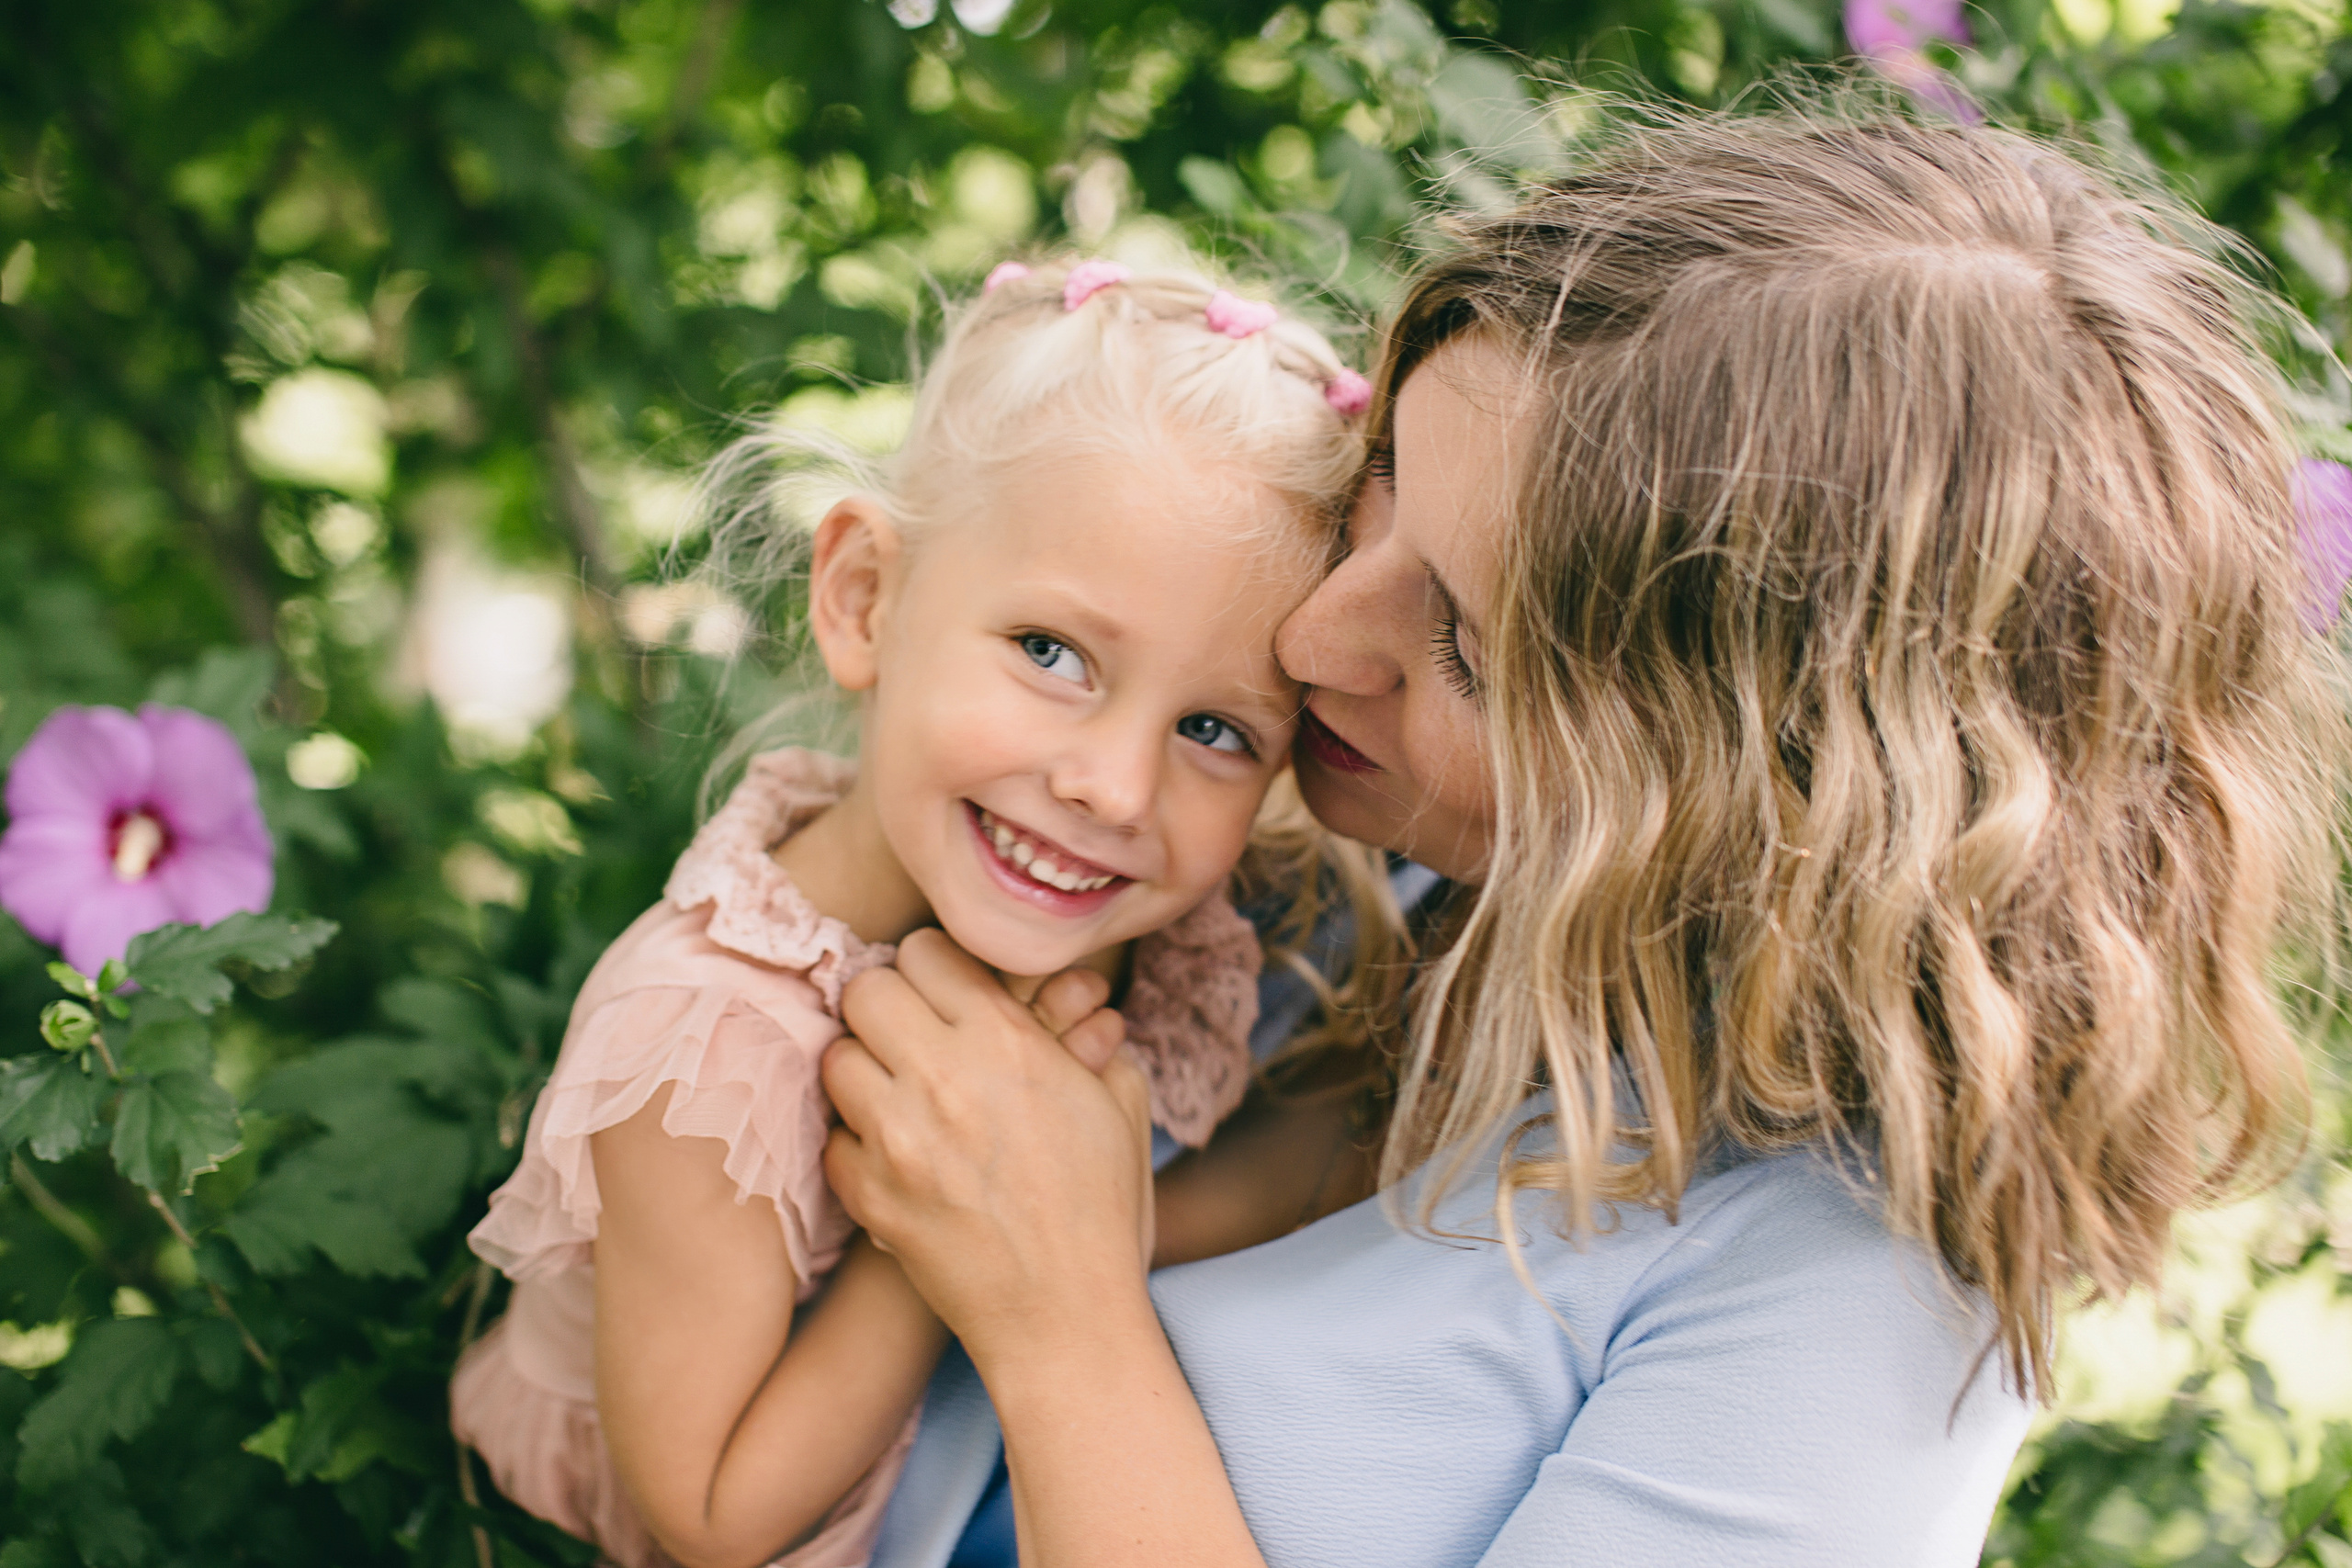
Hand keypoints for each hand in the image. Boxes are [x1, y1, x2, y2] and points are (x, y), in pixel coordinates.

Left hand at [822, 930, 1155, 1361]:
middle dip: (890, 1006)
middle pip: (865, 991)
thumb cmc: (1105, 1206)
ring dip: (866, 1068)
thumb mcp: (1118, 1099)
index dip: (937, 968)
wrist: (1068, 1316)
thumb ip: (1081, 1034)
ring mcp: (897, 1138)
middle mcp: (941, 1077)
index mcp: (1006, 1041)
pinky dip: (858, 1141)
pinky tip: (897, 1155)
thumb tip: (1057, 1000)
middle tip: (915, 1036)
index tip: (948, 993)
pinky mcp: (870, 1194)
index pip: (925, 951)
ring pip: (836, 1058)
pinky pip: (832, 1136)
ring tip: (901, 1094)